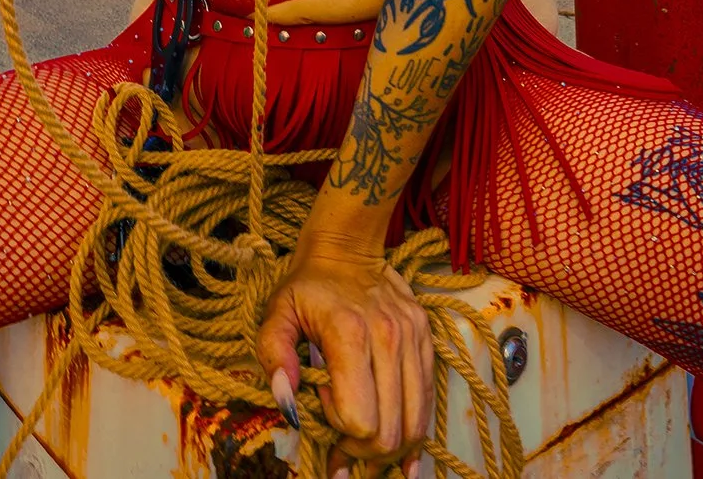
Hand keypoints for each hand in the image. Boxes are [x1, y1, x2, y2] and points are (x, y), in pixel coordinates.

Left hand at [256, 234, 434, 471]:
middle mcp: (390, 339)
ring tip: (370, 456)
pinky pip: (427, 401)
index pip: (360, 418)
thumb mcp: (276, 314)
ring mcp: (413, 340)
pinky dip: (414, 433)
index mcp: (350, 335)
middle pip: (390, 430)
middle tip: (344, 453)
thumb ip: (275, 359)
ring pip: (415, 422)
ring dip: (392, 450)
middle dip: (365, 454)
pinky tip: (403, 457)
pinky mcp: (426, 340)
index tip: (322, 414)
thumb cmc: (307, 285)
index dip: (340, 431)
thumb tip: (287, 406)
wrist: (348, 246)